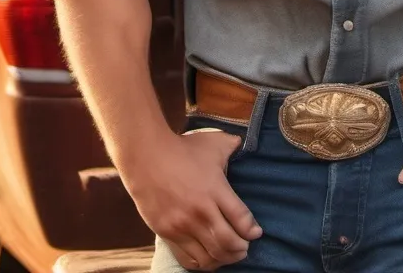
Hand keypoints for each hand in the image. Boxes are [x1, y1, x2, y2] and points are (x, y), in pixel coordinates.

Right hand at [121, 127, 262, 269]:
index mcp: (215, 189)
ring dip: (224, 258)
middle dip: (241, 248)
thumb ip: (232, 144)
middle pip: (228, 242)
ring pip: (210, 255)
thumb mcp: (211, 142)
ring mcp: (183, 225)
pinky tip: (208, 257)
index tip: (256, 233)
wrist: (146, 157)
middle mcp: (201, 211)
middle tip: (245, 247)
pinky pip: (189, 259)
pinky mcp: (168, 234)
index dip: (252, 231)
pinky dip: (203, 263)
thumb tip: (243, 142)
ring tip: (229, 254)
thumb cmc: (182, 149)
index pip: (241, 219)